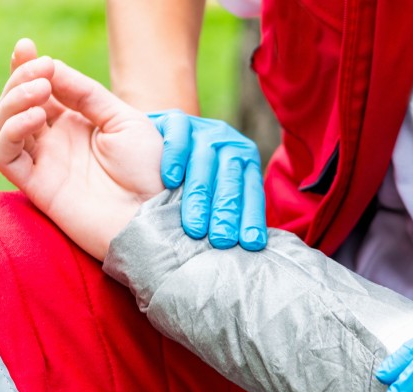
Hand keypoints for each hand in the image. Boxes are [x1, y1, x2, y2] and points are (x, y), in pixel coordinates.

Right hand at [0, 39, 163, 260]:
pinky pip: (5, 156)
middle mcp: (54, 142)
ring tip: (40, 91)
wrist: (155, 215)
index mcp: (74, 123)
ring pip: (2, 126)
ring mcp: (44, 164)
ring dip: (12, 101)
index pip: (38, 89)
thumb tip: (51, 67)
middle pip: (15, 103)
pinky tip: (37, 117)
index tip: (27, 46)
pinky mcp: (37, 187)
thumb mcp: (125, 120)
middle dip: (19, 79)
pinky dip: (12, 132)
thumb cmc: (149, 171)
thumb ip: (87, 94)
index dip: (26, 66)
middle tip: (40, 71)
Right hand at [150, 110, 266, 250]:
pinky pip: (179, 135)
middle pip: (230, 179)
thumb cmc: (190, 176)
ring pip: (206, 162)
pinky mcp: (176, 120)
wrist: (161, 136)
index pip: (251, 191)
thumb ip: (227, 211)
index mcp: (244, 160)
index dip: (251, 218)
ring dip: (200, 197)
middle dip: (227, 213)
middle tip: (221, 241)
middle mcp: (228, 143)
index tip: (250, 244)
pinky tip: (169, 181)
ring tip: (194, 227)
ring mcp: (202, 129)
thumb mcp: (214, 190)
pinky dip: (175, 158)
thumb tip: (240, 251)